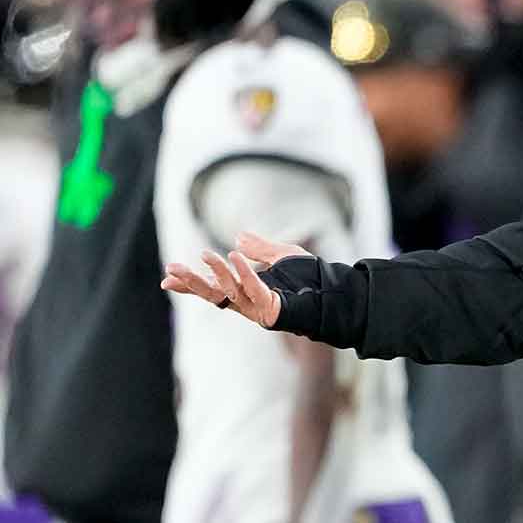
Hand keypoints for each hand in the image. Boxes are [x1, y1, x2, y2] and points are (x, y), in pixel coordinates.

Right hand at [160, 231, 310, 328]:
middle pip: (213, 294)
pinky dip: (244, 272)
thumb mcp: (282, 256)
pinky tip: (234, 255)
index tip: (168, 277)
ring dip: (217, 272)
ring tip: (206, 254)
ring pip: (230, 291)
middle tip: (170, 270)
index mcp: (246, 290)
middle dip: (192, 282)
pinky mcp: (271, 307)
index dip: (191, 283)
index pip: (213, 287)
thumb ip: (261, 247)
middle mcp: (247, 301)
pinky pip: (254, 288)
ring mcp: (258, 306)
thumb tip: (239, 236)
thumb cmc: (310, 278)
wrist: (333, 292)